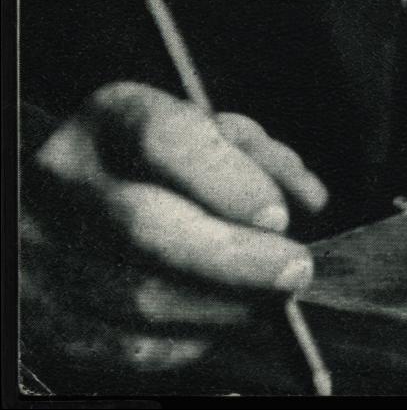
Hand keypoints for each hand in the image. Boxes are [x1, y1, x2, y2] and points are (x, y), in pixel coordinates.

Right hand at [21, 83, 327, 377]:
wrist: (58, 205)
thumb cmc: (154, 163)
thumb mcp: (201, 131)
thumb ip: (257, 156)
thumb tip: (309, 198)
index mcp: (111, 116)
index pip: (165, 138)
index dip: (227, 181)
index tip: (279, 215)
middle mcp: (67, 177)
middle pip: (147, 227)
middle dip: (234, 257)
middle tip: (293, 271)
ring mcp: (43, 249)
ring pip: (138, 296)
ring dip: (220, 306)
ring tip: (266, 301)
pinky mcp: (47, 315)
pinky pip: (124, 344)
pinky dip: (186, 340)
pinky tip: (218, 321)